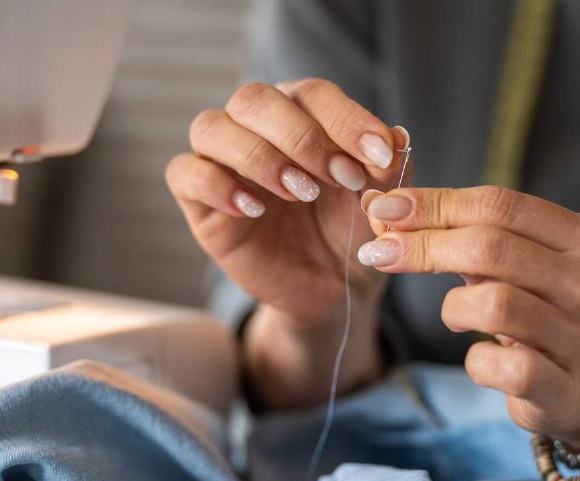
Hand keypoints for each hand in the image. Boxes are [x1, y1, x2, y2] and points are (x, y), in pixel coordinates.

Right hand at [166, 79, 408, 327]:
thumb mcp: (379, 200)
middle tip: (339, 178)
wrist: (333, 287)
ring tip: (301, 193)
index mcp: (301, 114)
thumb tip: (394, 136)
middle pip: (254, 99)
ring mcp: (222, 162)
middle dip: (301, 136)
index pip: (312, 93)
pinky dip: (216, 185)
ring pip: (211, 127)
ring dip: (259, 156)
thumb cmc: (352, 231)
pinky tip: (255, 209)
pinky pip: (184, 173)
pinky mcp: (199, 202)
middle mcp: (256, 129)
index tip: (378, 156)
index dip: (345, 120)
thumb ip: (388, 167)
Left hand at [359, 186, 579, 445]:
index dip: (435, 204)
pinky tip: (479, 358)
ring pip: (494, 304)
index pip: (500, 205)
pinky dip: (475, 361)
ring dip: (453, 308)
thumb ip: (464, 234)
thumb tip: (386, 209)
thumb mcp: (517, 264)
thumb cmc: (540, 308)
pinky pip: (502, 366)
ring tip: (454, 316)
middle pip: (491, 248)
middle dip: (424, 246)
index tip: (386, 209)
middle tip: (380, 252)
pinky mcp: (564, 388)